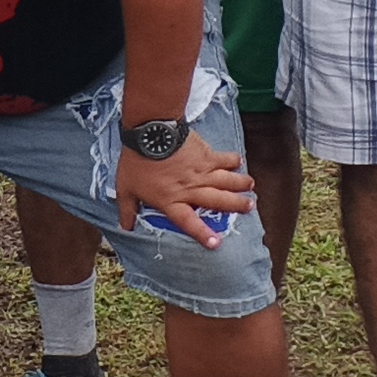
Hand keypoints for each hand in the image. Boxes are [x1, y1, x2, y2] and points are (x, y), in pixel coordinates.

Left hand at [112, 130, 255, 250]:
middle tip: (249, 207)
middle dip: (236, 206)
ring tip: (251, 187)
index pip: (189, 222)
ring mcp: (201, 172)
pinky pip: (224, 159)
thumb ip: (128, 210)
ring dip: (240, 185)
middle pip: (218, 201)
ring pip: (226, 181)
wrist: (150, 133)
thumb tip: (125, 227)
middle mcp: (191, 190)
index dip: (202, 234)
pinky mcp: (206, 155)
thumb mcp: (126, 189)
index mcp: (172, 201)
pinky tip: (239, 162)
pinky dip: (233, 160)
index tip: (216, 244)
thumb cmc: (136, 162)